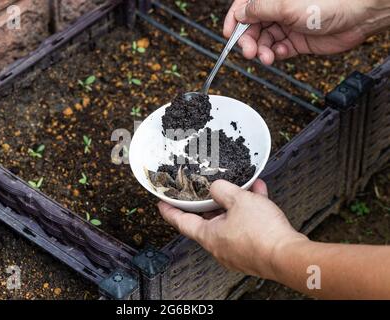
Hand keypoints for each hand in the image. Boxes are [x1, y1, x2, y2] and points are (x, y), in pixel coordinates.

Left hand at [158, 179, 306, 278]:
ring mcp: (236, 250)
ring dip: (235, 203)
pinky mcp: (252, 250)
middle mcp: (220, 246)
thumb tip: (216, 187)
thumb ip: (222, 189)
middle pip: (207, 221)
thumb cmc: (262, 234)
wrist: (289, 255)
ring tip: (243, 187)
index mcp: (209, 236)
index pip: (181, 222)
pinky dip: (250, 211)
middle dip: (209, 202)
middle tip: (206, 190)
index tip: (162, 204)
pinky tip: (259, 195)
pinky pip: (246, 226)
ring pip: (230, 221)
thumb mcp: (238, 200)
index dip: (170, 211)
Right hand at [224, 0, 389, 64]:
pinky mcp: (296, 41)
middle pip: (252, 27)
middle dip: (248, 40)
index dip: (234, 20)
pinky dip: (276, 54)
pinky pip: (278, 50)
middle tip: (249, 51)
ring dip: (261, 51)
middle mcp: (278, 9)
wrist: (358, 16)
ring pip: (264, 41)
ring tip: (266, 57)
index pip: (245, 6)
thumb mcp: (285, 5)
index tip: (228, 34)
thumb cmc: (329, 2)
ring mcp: (287, 25)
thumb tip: (239, 14)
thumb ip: (258, 10)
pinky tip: (281, 54)